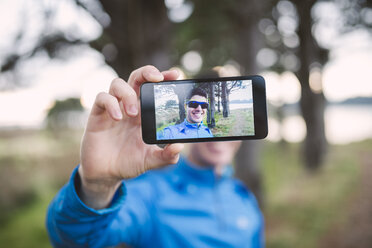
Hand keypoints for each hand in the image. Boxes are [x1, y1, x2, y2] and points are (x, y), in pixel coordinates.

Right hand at [78, 66, 183, 208]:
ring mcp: (113, 109)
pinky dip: (110, 103)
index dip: (163, 77)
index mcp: (144, 113)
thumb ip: (166, 156)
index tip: (175, 75)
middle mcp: (129, 107)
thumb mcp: (150, 161)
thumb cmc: (128, 163)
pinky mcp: (97, 115)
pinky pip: (102, 98)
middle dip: (147, 72)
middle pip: (137, 78)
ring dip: (128, 93)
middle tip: (157, 78)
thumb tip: (179, 147)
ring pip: (117, 83)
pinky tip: (117, 118)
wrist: (105, 175)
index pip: (153, 88)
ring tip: (133, 113)